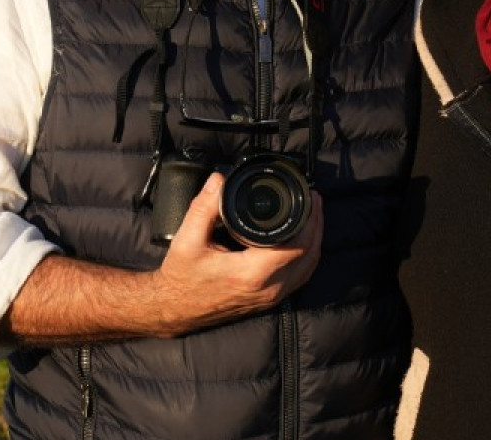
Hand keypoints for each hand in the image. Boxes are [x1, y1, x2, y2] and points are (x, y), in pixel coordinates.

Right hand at [152, 173, 324, 335]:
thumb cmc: (181, 278)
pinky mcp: (269, 301)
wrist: (174, 309)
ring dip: (314, 241)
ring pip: (308, 268)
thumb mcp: (187, 240)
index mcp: (251, 273)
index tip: (310, 196)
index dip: (310, 219)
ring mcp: (270, 298)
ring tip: (312, 215)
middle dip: (316, 225)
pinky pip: (299, 278)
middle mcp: (267, 288)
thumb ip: (204, 207)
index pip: (297, 245)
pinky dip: (307, 258)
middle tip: (314, 199)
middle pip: (310, 255)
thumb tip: (219, 180)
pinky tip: (302, 241)